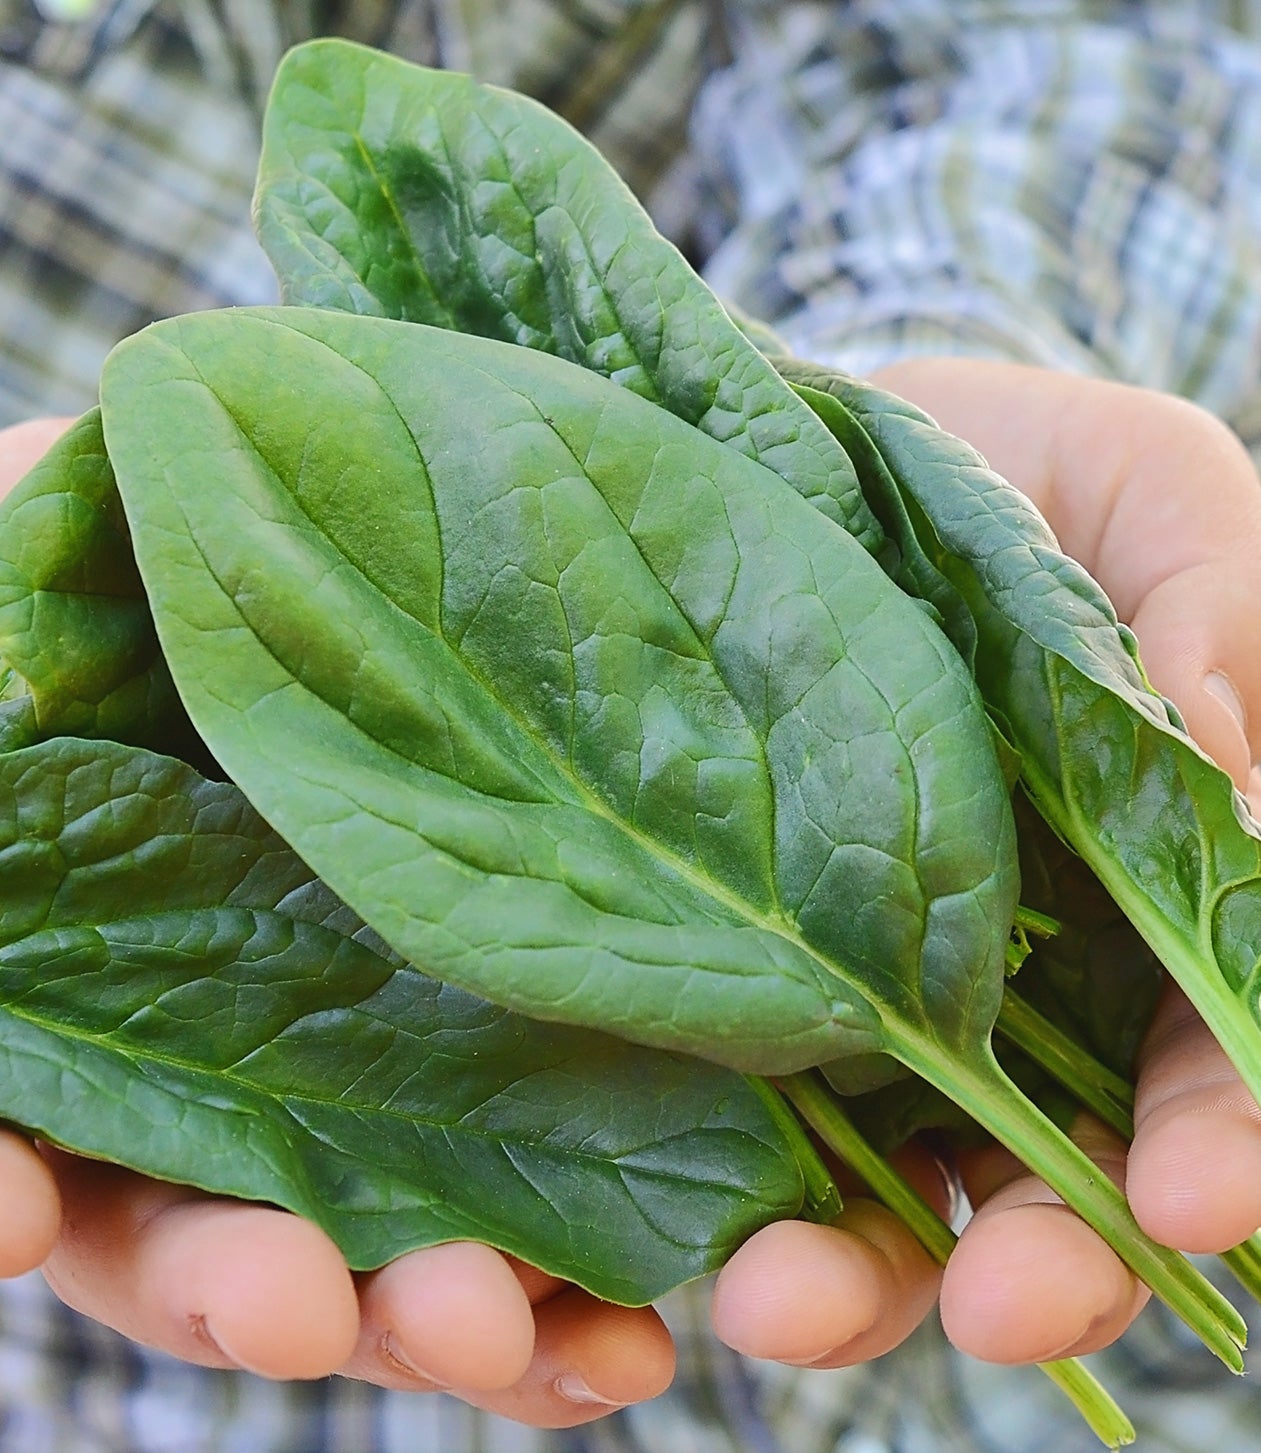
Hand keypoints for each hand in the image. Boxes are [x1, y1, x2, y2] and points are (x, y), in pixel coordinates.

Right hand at [0, 420, 673, 1427]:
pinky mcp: (474, 1066)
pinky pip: (509, 1203)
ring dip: (409, 1318)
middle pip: (168, 1222)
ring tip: (501, 1336)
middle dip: (228, 1284)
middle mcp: (173, 1049)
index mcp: (29, 968)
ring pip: (348, 1242)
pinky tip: (630, 1335)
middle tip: (306, 1316)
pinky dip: (556, 1292)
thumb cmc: (124, 530)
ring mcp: (329, 1067)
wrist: (326, 523)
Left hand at [712, 359, 1260, 1368]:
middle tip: (990, 1310)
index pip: (1225, 1052)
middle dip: (1047, 1265)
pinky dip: (717, 1185)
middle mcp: (1028, 974)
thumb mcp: (1133, 491)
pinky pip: (733, 1109)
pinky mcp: (728, 977)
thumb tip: (1246, 791)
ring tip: (780, 1302)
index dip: (1227, 1138)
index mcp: (1161, 888)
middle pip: (1066, 1169)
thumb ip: (1219, 610)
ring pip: (895, 1182)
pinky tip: (672, 1219)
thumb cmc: (986, 460)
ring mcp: (871, 988)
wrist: (786, 440)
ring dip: (863, 1275)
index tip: (1181, 1204)